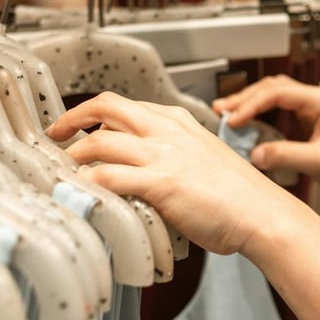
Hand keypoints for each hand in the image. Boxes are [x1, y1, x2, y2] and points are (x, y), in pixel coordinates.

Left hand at [47, 92, 313, 255]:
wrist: (263, 214)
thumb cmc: (240, 197)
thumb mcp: (205, 160)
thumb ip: (174, 158)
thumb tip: (147, 173)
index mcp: (178, 122)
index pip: (126, 105)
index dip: (95, 113)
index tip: (81, 125)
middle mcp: (168, 131)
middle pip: (106, 106)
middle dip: (72, 117)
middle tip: (55, 134)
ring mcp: (163, 155)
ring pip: (100, 141)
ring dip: (74, 156)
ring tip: (63, 171)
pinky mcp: (161, 183)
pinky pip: (110, 176)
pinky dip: (88, 183)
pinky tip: (79, 192)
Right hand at [214, 75, 319, 199]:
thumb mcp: (319, 162)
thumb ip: (285, 156)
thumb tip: (255, 153)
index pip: (277, 93)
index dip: (251, 104)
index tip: (233, 119)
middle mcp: (314, 100)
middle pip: (271, 89)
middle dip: (244, 98)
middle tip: (220, 111)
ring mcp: (311, 109)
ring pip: (273, 97)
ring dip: (250, 104)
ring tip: (227, 114)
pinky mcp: (306, 122)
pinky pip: (278, 111)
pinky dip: (259, 116)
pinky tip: (246, 124)